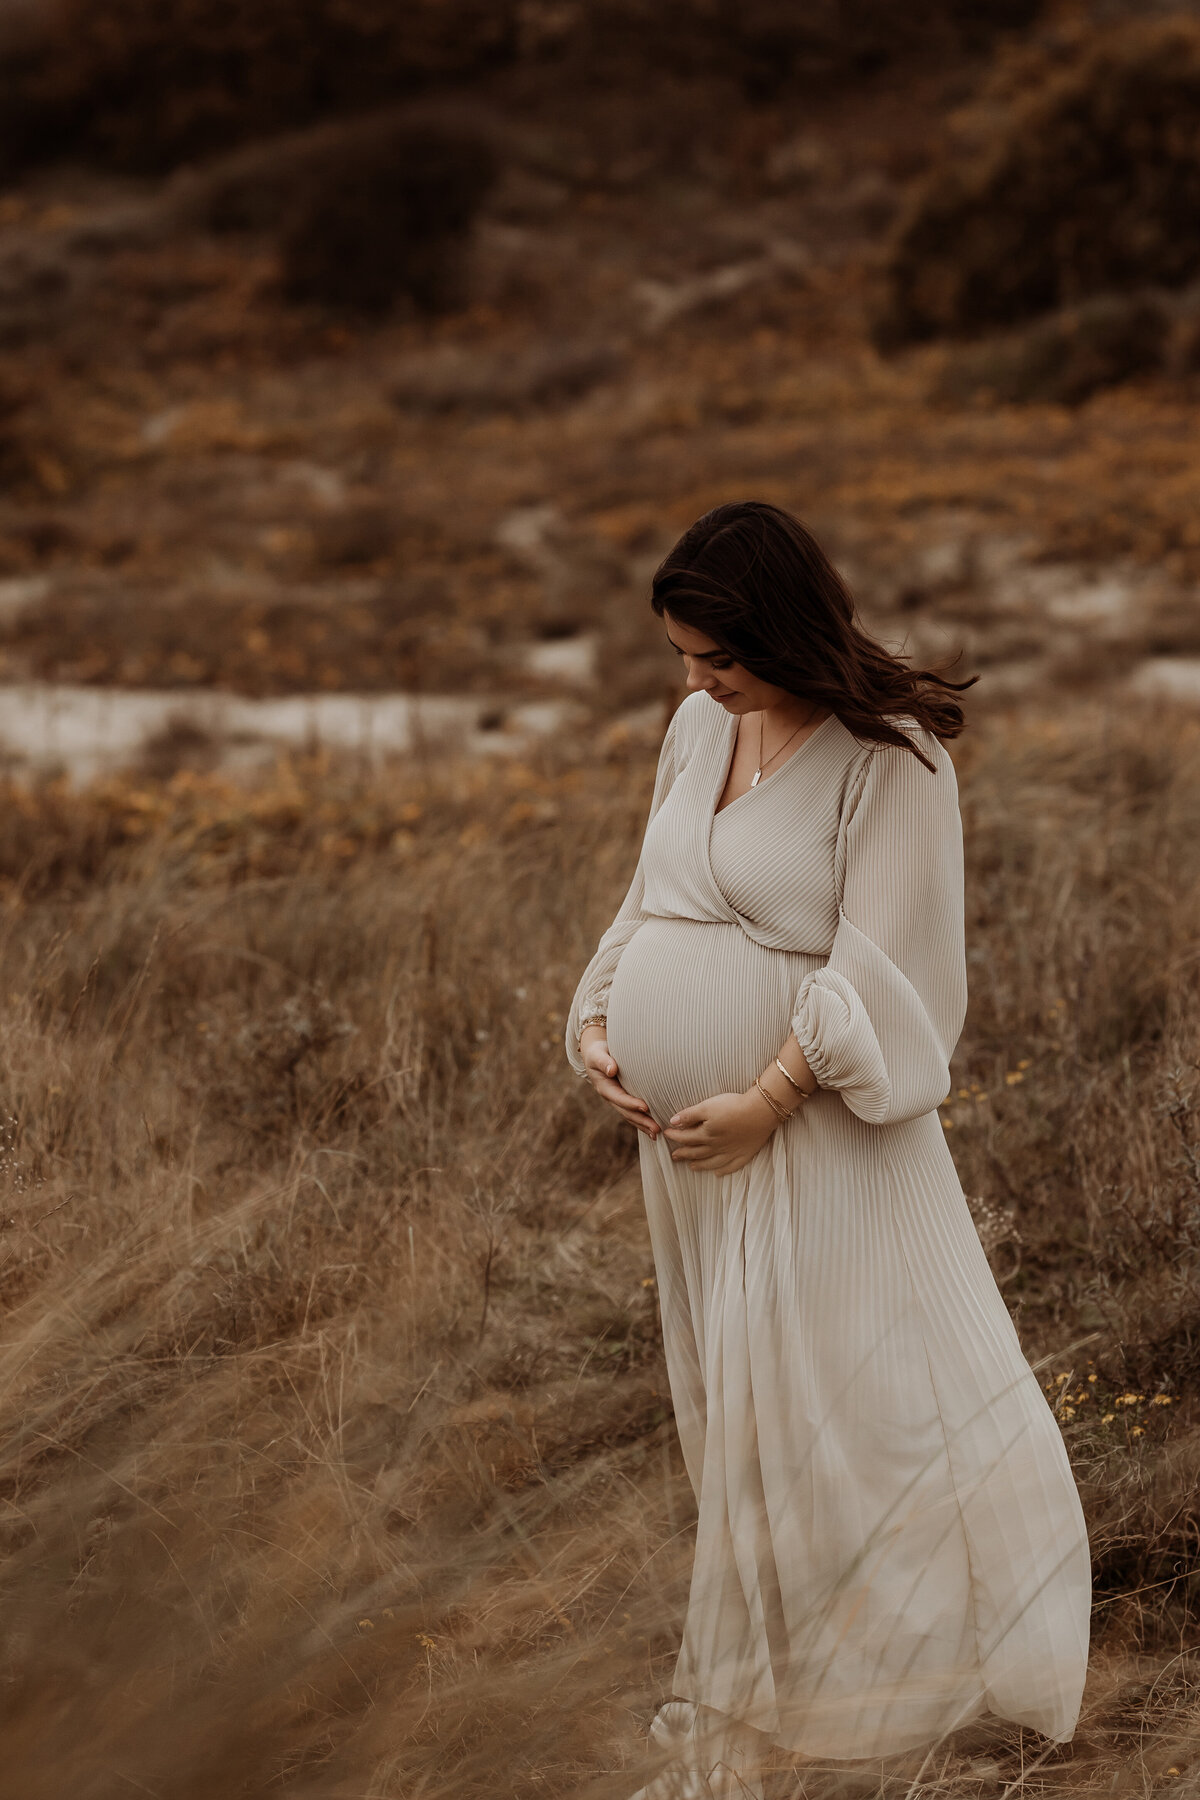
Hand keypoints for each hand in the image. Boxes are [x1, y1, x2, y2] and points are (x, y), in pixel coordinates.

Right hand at [580, 1029, 660, 1139]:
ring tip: (657, 1133)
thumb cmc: (598, 1052)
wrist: (596, 1054)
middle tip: (656, 1128)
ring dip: (643, 1125)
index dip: (631, 1103)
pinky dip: (642, 1121)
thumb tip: (612, 1070)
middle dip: (641, 1121)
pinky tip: (653, 1130)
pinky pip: (633, 1113)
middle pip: (627, 1112)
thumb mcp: (597, 1055)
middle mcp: (611, 1097)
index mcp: (604, 1087)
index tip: (645, 1107)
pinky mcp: (624, 1100)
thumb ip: (604, 1062)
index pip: (619, 1098)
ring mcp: (617, 1100)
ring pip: (631, 1116)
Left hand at [662, 1089, 777, 1174]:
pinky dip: (723, 1171)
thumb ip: (690, 1115)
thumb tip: (673, 1122)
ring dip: (699, 1165)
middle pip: (696, 1153)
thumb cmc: (734, 1106)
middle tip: (674, 1156)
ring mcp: (731, 1153)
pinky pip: (731, 1167)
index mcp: (706, 1135)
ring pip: (711, 1163)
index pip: (685, 1137)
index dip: (674, 1135)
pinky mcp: (744, 1154)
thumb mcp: (708, 1106)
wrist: (761, 1112)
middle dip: (683, 1154)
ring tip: (691, 1166)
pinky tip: (718, 1174)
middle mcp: (717, 1147)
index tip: (666, 1133)